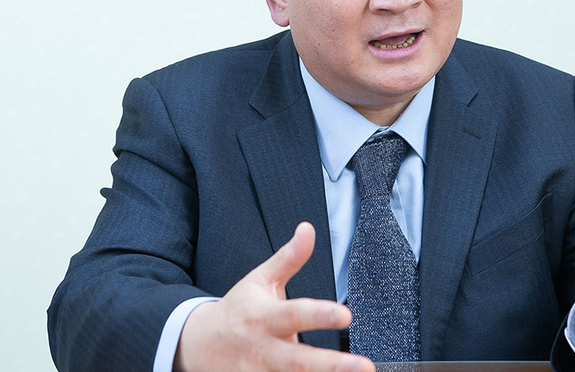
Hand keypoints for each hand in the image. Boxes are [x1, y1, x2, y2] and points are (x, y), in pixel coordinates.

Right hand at [175, 222, 374, 371]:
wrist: (197, 345)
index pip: (294, 314)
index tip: (346, 315)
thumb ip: (289, 258)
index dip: (320, 315)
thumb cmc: (237, 309)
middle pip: (298, 361)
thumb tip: (308, 229)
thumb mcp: (260, 279)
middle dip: (331, 366)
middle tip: (363, 366)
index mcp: (262, 317)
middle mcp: (262, 349)